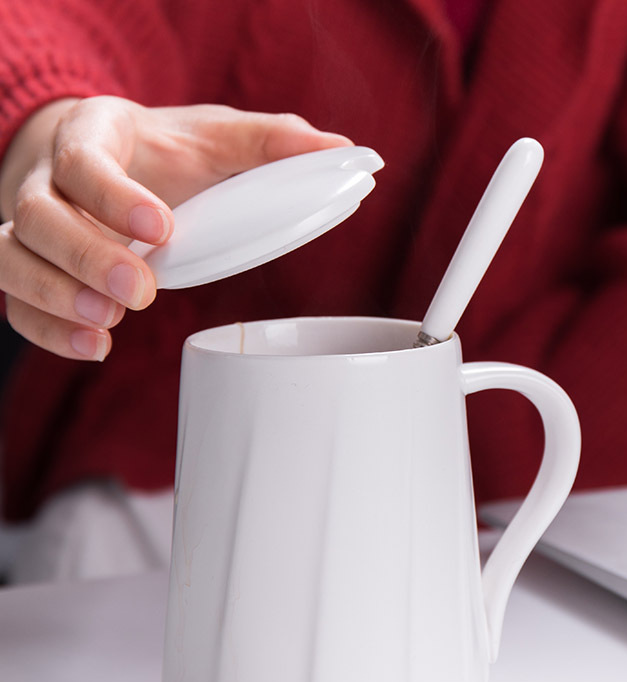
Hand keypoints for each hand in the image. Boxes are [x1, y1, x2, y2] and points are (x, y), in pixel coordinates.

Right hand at [0, 96, 351, 359]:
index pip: (84, 159)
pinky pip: (17, 303)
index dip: (114, 196)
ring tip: (108, 326)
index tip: (162, 230)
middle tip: (138, 292)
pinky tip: (93, 347)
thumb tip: (342, 151)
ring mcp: (33, 229)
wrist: (108, 156)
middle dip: (84, 256)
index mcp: (94, 136)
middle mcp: (49, 180)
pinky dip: (47, 330)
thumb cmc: (165, 150)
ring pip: (12, 260)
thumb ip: (270, 143)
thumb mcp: (215, 136)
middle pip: (37, 217)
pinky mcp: (33, 269)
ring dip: (55, 297)